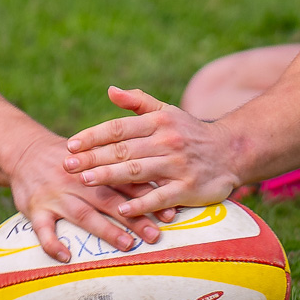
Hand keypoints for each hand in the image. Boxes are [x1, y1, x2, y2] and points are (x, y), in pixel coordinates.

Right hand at [6, 133, 162, 263]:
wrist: (25, 151)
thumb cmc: (73, 159)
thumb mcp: (96, 155)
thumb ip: (124, 171)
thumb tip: (162, 189)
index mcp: (96, 166)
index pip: (127, 182)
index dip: (149, 198)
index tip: (170, 215)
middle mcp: (78, 180)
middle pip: (110, 199)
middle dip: (134, 218)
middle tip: (155, 235)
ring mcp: (56, 195)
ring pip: (82, 214)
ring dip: (105, 230)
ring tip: (126, 245)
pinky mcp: (35, 208)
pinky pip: (42, 229)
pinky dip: (52, 244)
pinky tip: (66, 257)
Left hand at [65, 87, 244, 215]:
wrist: (232, 150)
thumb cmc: (191, 132)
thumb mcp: (167, 112)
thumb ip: (138, 103)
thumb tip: (110, 90)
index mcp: (159, 121)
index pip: (120, 127)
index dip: (94, 136)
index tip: (71, 144)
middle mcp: (167, 141)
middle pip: (124, 150)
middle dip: (94, 157)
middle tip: (67, 164)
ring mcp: (178, 165)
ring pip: (138, 171)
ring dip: (111, 176)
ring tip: (86, 180)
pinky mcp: (189, 188)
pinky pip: (161, 197)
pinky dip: (141, 204)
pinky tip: (122, 209)